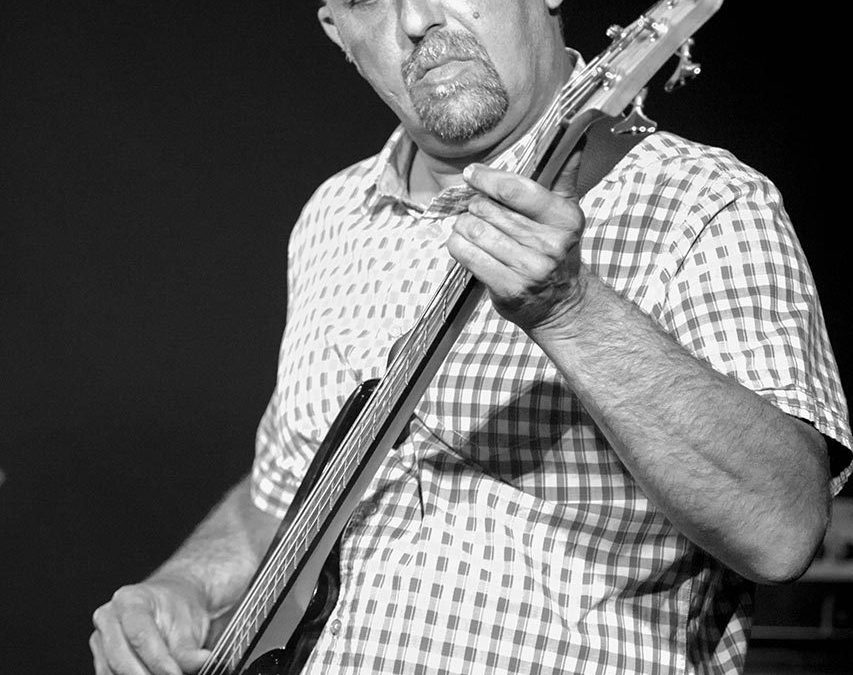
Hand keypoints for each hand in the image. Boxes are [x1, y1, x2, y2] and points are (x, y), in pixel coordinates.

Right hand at [90, 576, 211, 674]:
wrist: (174, 603)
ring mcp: (100, 638)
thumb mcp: (190, 625)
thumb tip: (201, 661)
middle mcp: (109, 616)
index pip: (140, 636)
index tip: (176, 674)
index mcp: (130, 600)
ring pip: (112, 671)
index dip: (159, 660)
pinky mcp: (100, 658)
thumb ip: (190, 649)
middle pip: (120, 658)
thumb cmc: (179, 609)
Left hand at [448, 152, 585, 331]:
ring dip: (464, 226)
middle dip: (475, 205)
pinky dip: (458, 246)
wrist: (562, 303)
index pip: (516, 190)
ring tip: (470, 227)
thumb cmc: (557, 253)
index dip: (487, 178)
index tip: (472, 174)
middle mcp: (549, 245)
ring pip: (474, 231)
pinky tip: (465, 244)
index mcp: (565, 219)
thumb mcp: (566, 214)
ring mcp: (529, 269)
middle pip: (488, 210)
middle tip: (474, 209)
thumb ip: (564, 177)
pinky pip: (467, 255)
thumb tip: (576, 141)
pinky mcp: (508, 289)